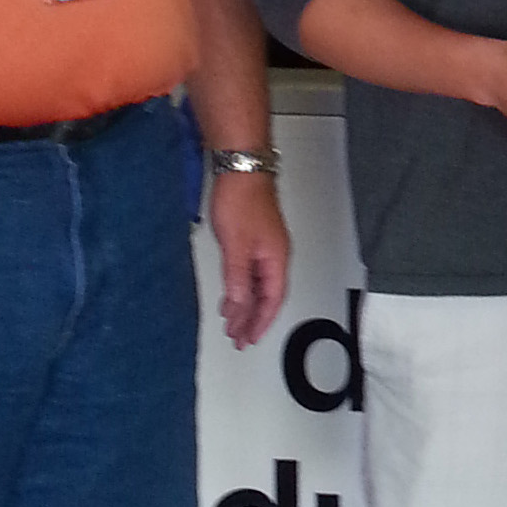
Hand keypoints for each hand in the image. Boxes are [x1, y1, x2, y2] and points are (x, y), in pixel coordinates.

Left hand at [209, 170, 290, 348]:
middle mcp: (274, 255)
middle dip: (252, 319)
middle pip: (267, 296)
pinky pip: (250, 273)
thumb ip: (238, 278)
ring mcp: (265, 246)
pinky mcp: (254, 238)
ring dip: (245, 305)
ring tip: (232, 323)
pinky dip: (240, 288)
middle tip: (239, 338)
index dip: (261, 322)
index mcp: (276, 259)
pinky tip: (231, 294)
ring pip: (257, 285)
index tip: (249, 338)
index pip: (272, 300)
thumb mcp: (236, 245)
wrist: (241, 168)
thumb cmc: (242, 198)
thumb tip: (240, 304)